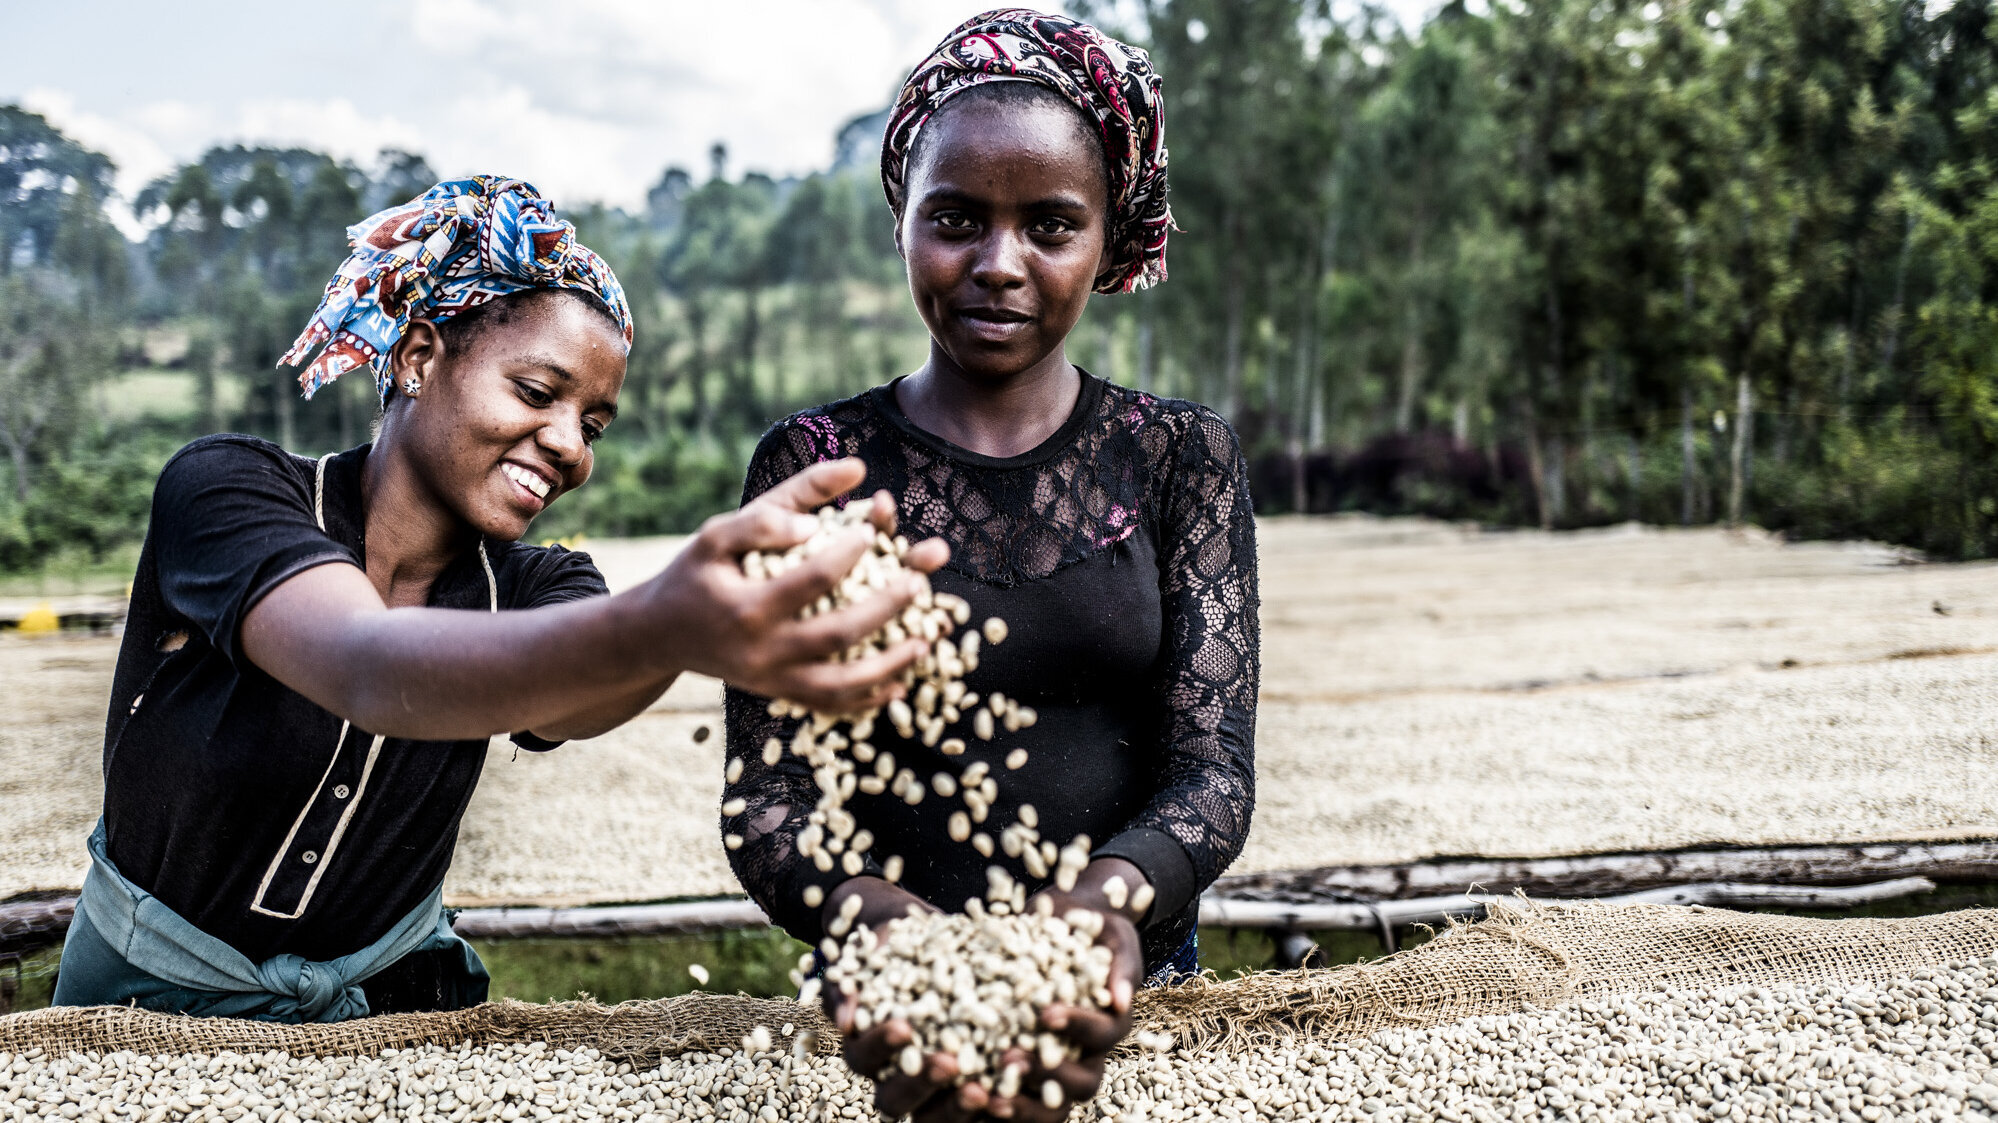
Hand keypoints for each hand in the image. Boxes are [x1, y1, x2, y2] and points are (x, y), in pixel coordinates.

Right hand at [647, 458, 949, 712]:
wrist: (659, 634)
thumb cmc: (695, 573)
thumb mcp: (719, 532)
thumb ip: (774, 510)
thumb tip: (835, 496)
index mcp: (745, 607)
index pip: (810, 579)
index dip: (848, 554)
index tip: (873, 530)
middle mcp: (760, 651)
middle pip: (836, 635)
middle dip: (885, 609)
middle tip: (918, 581)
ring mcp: (772, 681)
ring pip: (840, 683)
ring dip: (889, 665)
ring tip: (926, 640)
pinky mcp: (778, 695)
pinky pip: (829, 705)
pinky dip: (867, 699)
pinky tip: (900, 683)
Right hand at [821, 880, 983, 1120]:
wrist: (924, 938)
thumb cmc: (889, 944)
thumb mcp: (868, 952)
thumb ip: (848, 981)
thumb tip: (844, 1020)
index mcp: (864, 1047)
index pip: (866, 1057)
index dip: (882, 1046)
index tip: (904, 1027)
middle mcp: (892, 1075)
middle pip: (895, 1098)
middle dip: (920, 1083)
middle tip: (949, 1063)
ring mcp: (929, 1087)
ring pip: (934, 1115)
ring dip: (958, 1106)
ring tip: (984, 1090)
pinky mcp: (965, 1086)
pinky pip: (975, 1107)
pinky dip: (993, 1104)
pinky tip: (1013, 1089)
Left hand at [984, 863, 1146, 1120]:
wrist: (1061, 924)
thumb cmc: (1090, 926)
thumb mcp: (1112, 934)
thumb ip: (1120, 963)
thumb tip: (1122, 999)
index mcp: (1110, 1023)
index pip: (1103, 1035)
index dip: (1078, 1027)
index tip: (1046, 1012)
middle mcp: (1088, 1054)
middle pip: (1081, 1084)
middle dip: (1046, 1075)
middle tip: (1008, 1057)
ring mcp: (1057, 1068)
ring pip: (1050, 1107)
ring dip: (1019, 1107)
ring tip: (984, 1094)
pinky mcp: (1025, 1073)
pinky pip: (1015, 1102)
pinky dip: (993, 1105)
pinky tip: (964, 1096)